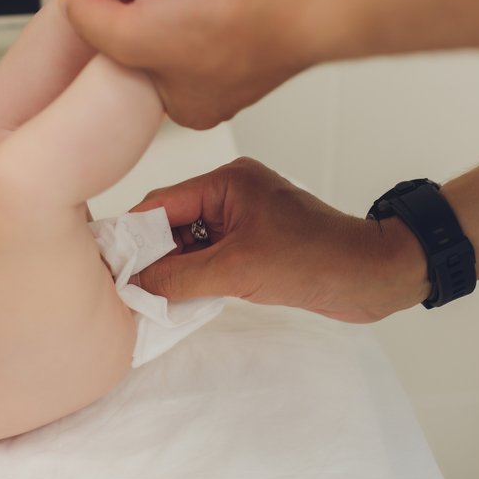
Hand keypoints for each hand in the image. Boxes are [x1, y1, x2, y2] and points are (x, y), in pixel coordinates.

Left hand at [61, 0, 346, 129]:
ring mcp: (240, 47)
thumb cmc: (230, 32)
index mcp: (191, 107)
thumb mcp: (133, 36)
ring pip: (187, 15)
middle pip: (161, 46)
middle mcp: (218, 84)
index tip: (102, 17)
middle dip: (142, 17)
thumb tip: (73, 8)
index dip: (115, 46)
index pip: (135, 79)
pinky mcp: (255, 10)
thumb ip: (94, 26)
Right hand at [130, 157, 429, 322]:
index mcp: (226, 181)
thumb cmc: (316, 260)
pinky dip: (195, 275)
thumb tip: (134, 286)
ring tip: (152, 298)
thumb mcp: (237, 270)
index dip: (132, 235)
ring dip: (173, 268)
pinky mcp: (253, 241)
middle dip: (151, 254)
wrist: (371, 276)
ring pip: (189, 241)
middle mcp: (231, 191)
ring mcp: (243, 217)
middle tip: (126, 288)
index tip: (107, 266)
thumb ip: (179, 277)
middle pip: (171, 222)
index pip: (161, 203)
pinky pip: (210, 254)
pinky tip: (180, 297)